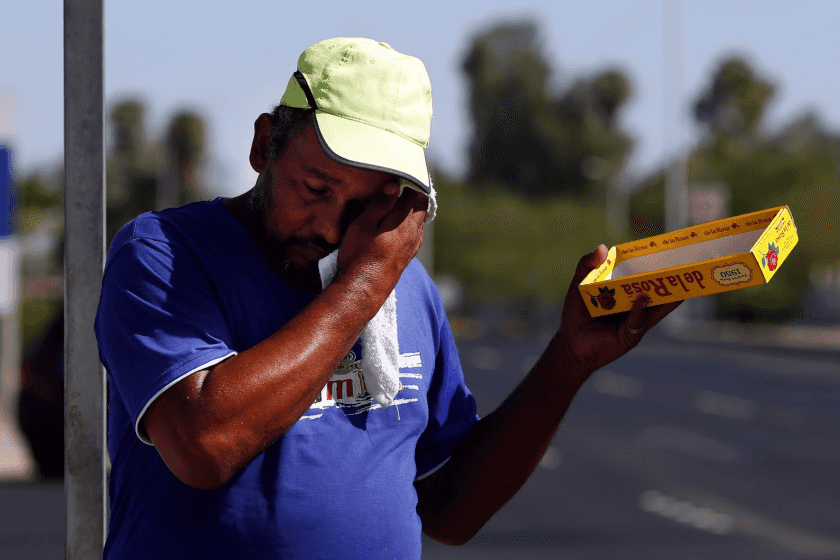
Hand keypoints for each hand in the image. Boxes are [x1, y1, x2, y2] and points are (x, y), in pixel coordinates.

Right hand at [336, 182, 427, 296]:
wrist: (362, 290)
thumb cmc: (358, 256)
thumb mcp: (363, 226)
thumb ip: (380, 204)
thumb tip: (394, 185)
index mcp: (404, 223)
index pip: (416, 196)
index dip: (409, 184)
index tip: (399, 178)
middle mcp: (414, 234)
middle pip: (421, 208)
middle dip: (412, 196)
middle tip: (397, 189)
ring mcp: (413, 247)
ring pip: (418, 221)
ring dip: (410, 211)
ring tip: (394, 205)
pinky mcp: (408, 257)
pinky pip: (415, 234)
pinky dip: (408, 225)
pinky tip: (396, 226)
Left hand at [556, 244, 683, 376]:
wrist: (570, 343)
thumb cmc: (576, 314)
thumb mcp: (579, 285)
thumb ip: (586, 265)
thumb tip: (603, 247)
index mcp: (626, 293)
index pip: (643, 278)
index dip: (654, 267)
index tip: (667, 254)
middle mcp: (635, 307)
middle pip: (655, 293)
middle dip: (668, 281)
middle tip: (681, 267)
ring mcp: (635, 322)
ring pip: (655, 308)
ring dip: (666, 297)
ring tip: (679, 284)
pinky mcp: (630, 336)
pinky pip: (638, 321)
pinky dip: (640, 311)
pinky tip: (642, 300)